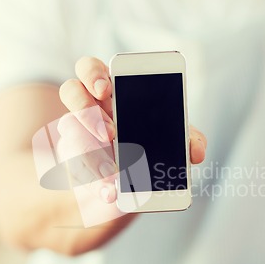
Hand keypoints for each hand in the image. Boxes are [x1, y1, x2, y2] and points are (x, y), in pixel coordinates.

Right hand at [58, 56, 206, 204]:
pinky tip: (110, 193)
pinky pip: (75, 169)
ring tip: (112, 171)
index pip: (93, 70)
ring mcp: (77, 137)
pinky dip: (95, 183)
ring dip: (90, 152)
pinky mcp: (74, 165)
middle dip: (85, 108)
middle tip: (109, 133)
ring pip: (69, 132)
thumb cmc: (151, 153)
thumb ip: (188, 141)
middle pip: (71, 91)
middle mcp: (90, 110)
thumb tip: (195, 152)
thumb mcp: (174, 144)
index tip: (106, 89)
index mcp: (113, 94)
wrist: (129, 191)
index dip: (94, 74)